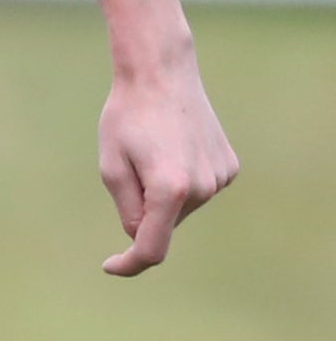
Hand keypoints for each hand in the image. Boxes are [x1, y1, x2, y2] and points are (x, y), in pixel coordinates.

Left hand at [97, 42, 238, 276]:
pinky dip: (181, 180)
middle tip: (131, 165)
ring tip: (155, 151)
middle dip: (143, 208)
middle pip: (164, 223)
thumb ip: (127, 208)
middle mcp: (202, 189)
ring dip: (162, 192)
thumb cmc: (127, 117)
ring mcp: (220, 179)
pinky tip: (176, 147)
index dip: (130, 263)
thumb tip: (141, 236)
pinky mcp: (230, 168)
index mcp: (168, 190)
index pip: (152, 247)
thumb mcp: (111, 165)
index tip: (110, 265)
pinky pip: (197, 189)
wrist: (162, 75)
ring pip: (180, 207)